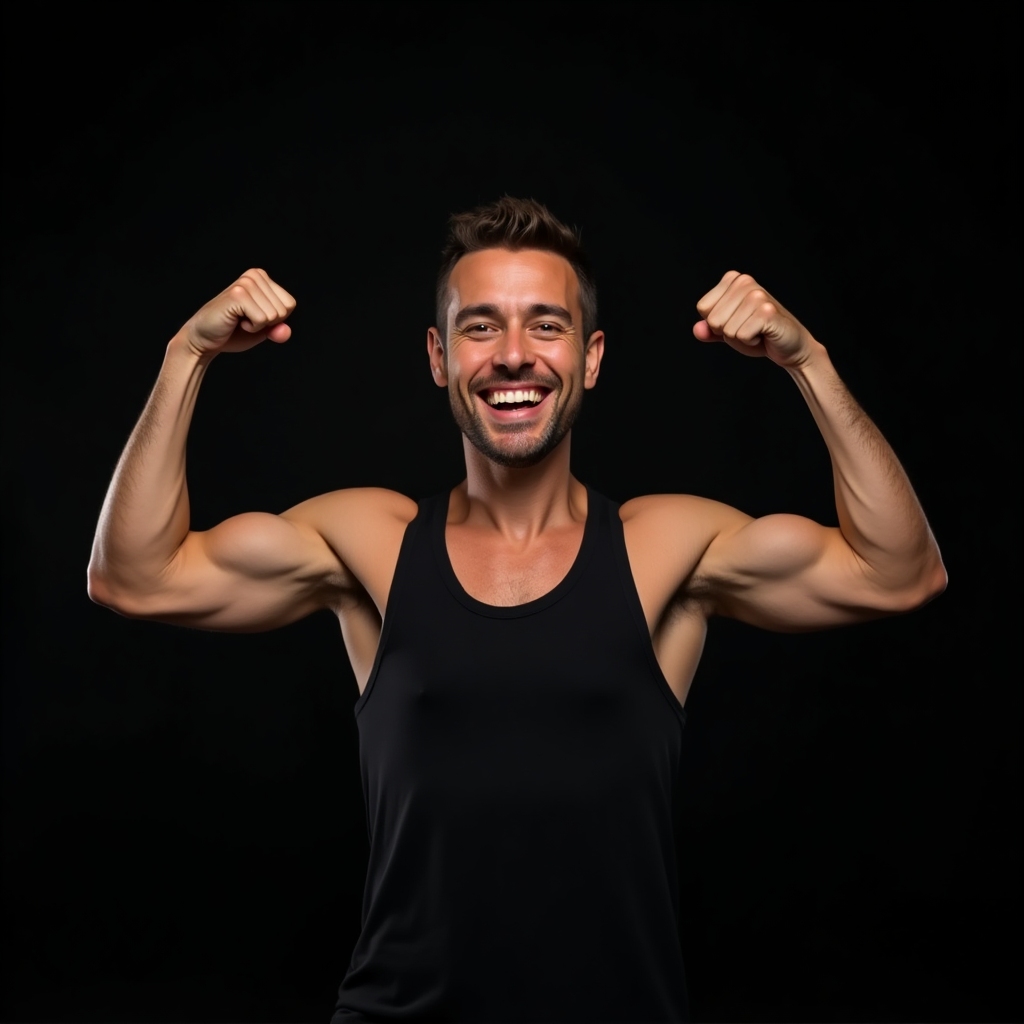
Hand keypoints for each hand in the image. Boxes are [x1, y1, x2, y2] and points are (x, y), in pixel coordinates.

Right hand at [180, 269, 296, 356]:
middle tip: (244, 319)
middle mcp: (254, 275)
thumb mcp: (264, 331)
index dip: (275, 320)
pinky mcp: (238, 295)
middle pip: (284, 309)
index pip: (290, 304)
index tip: (254, 317)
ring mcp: (245, 283)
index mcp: (262, 278)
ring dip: (258, 325)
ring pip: (274, 315)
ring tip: (239, 319)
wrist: (205, 339)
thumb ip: (278, 330)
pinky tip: (235, 321)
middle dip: (267, 323)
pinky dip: (251, 327)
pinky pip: (262, 320)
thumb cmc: (233, 332)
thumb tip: (285, 331)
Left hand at [693, 271, 815, 367]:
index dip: (716, 323)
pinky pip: (741, 335)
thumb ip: (709, 330)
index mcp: (734, 279)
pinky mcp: (768, 311)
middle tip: (749, 327)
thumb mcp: (728, 331)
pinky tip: (764, 334)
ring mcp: (757, 295)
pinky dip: (750, 342)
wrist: (789, 345)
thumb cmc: (758, 334)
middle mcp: (746, 282)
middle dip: (728, 332)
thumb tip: (697, 329)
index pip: (703, 308)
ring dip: (741, 338)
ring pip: (727, 330)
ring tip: (757, 330)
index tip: (737, 320)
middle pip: (713, 320)